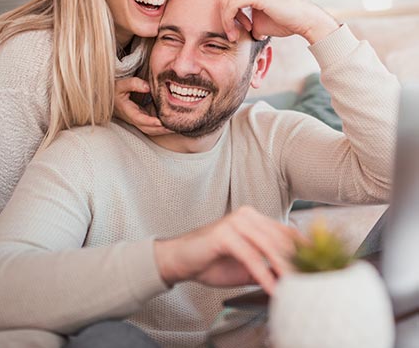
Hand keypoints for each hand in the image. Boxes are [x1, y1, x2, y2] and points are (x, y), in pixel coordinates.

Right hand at [114, 77, 171, 135]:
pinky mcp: (142, 118)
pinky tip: (171, 123)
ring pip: (150, 129)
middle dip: (160, 130)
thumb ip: (133, 84)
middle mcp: (133, 118)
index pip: (139, 119)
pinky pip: (152, 126)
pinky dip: (161, 127)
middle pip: (148, 128)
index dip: (150, 122)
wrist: (110, 97)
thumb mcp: (121, 84)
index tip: (160, 122)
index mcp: (128, 111)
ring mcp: (138, 120)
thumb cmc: (115, 91)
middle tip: (174, 127)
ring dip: (162, 130)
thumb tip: (147, 87)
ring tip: (176, 127)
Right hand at [154, 206, 305, 294]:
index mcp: (254, 218)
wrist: (180, 260)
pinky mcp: (225, 234)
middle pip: (282, 240)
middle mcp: (247, 215)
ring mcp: (235, 222)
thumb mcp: (247, 267)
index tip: (323, 267)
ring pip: (269, 246)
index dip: (305, 250)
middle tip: (315, 283)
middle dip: (299, 263)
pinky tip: (273, 289)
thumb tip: (294, 282)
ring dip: (286, 270)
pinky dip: (264, 275)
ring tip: (299, 289)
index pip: (287, 232)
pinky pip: (251, 256)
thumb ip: (269, 269)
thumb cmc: (212, 261)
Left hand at [220, 0, 338, 43]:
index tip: (236, 31)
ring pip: (225, 2)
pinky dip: (229, 21)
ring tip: (235, 36)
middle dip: (225, 19)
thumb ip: (244, 18)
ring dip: (226, 22)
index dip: (228, 16)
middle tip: (233, 35)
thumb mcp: (259, 19)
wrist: (306, 21)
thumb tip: (231, 27)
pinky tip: (239, 32)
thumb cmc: (285, 21)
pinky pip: (231, 5)